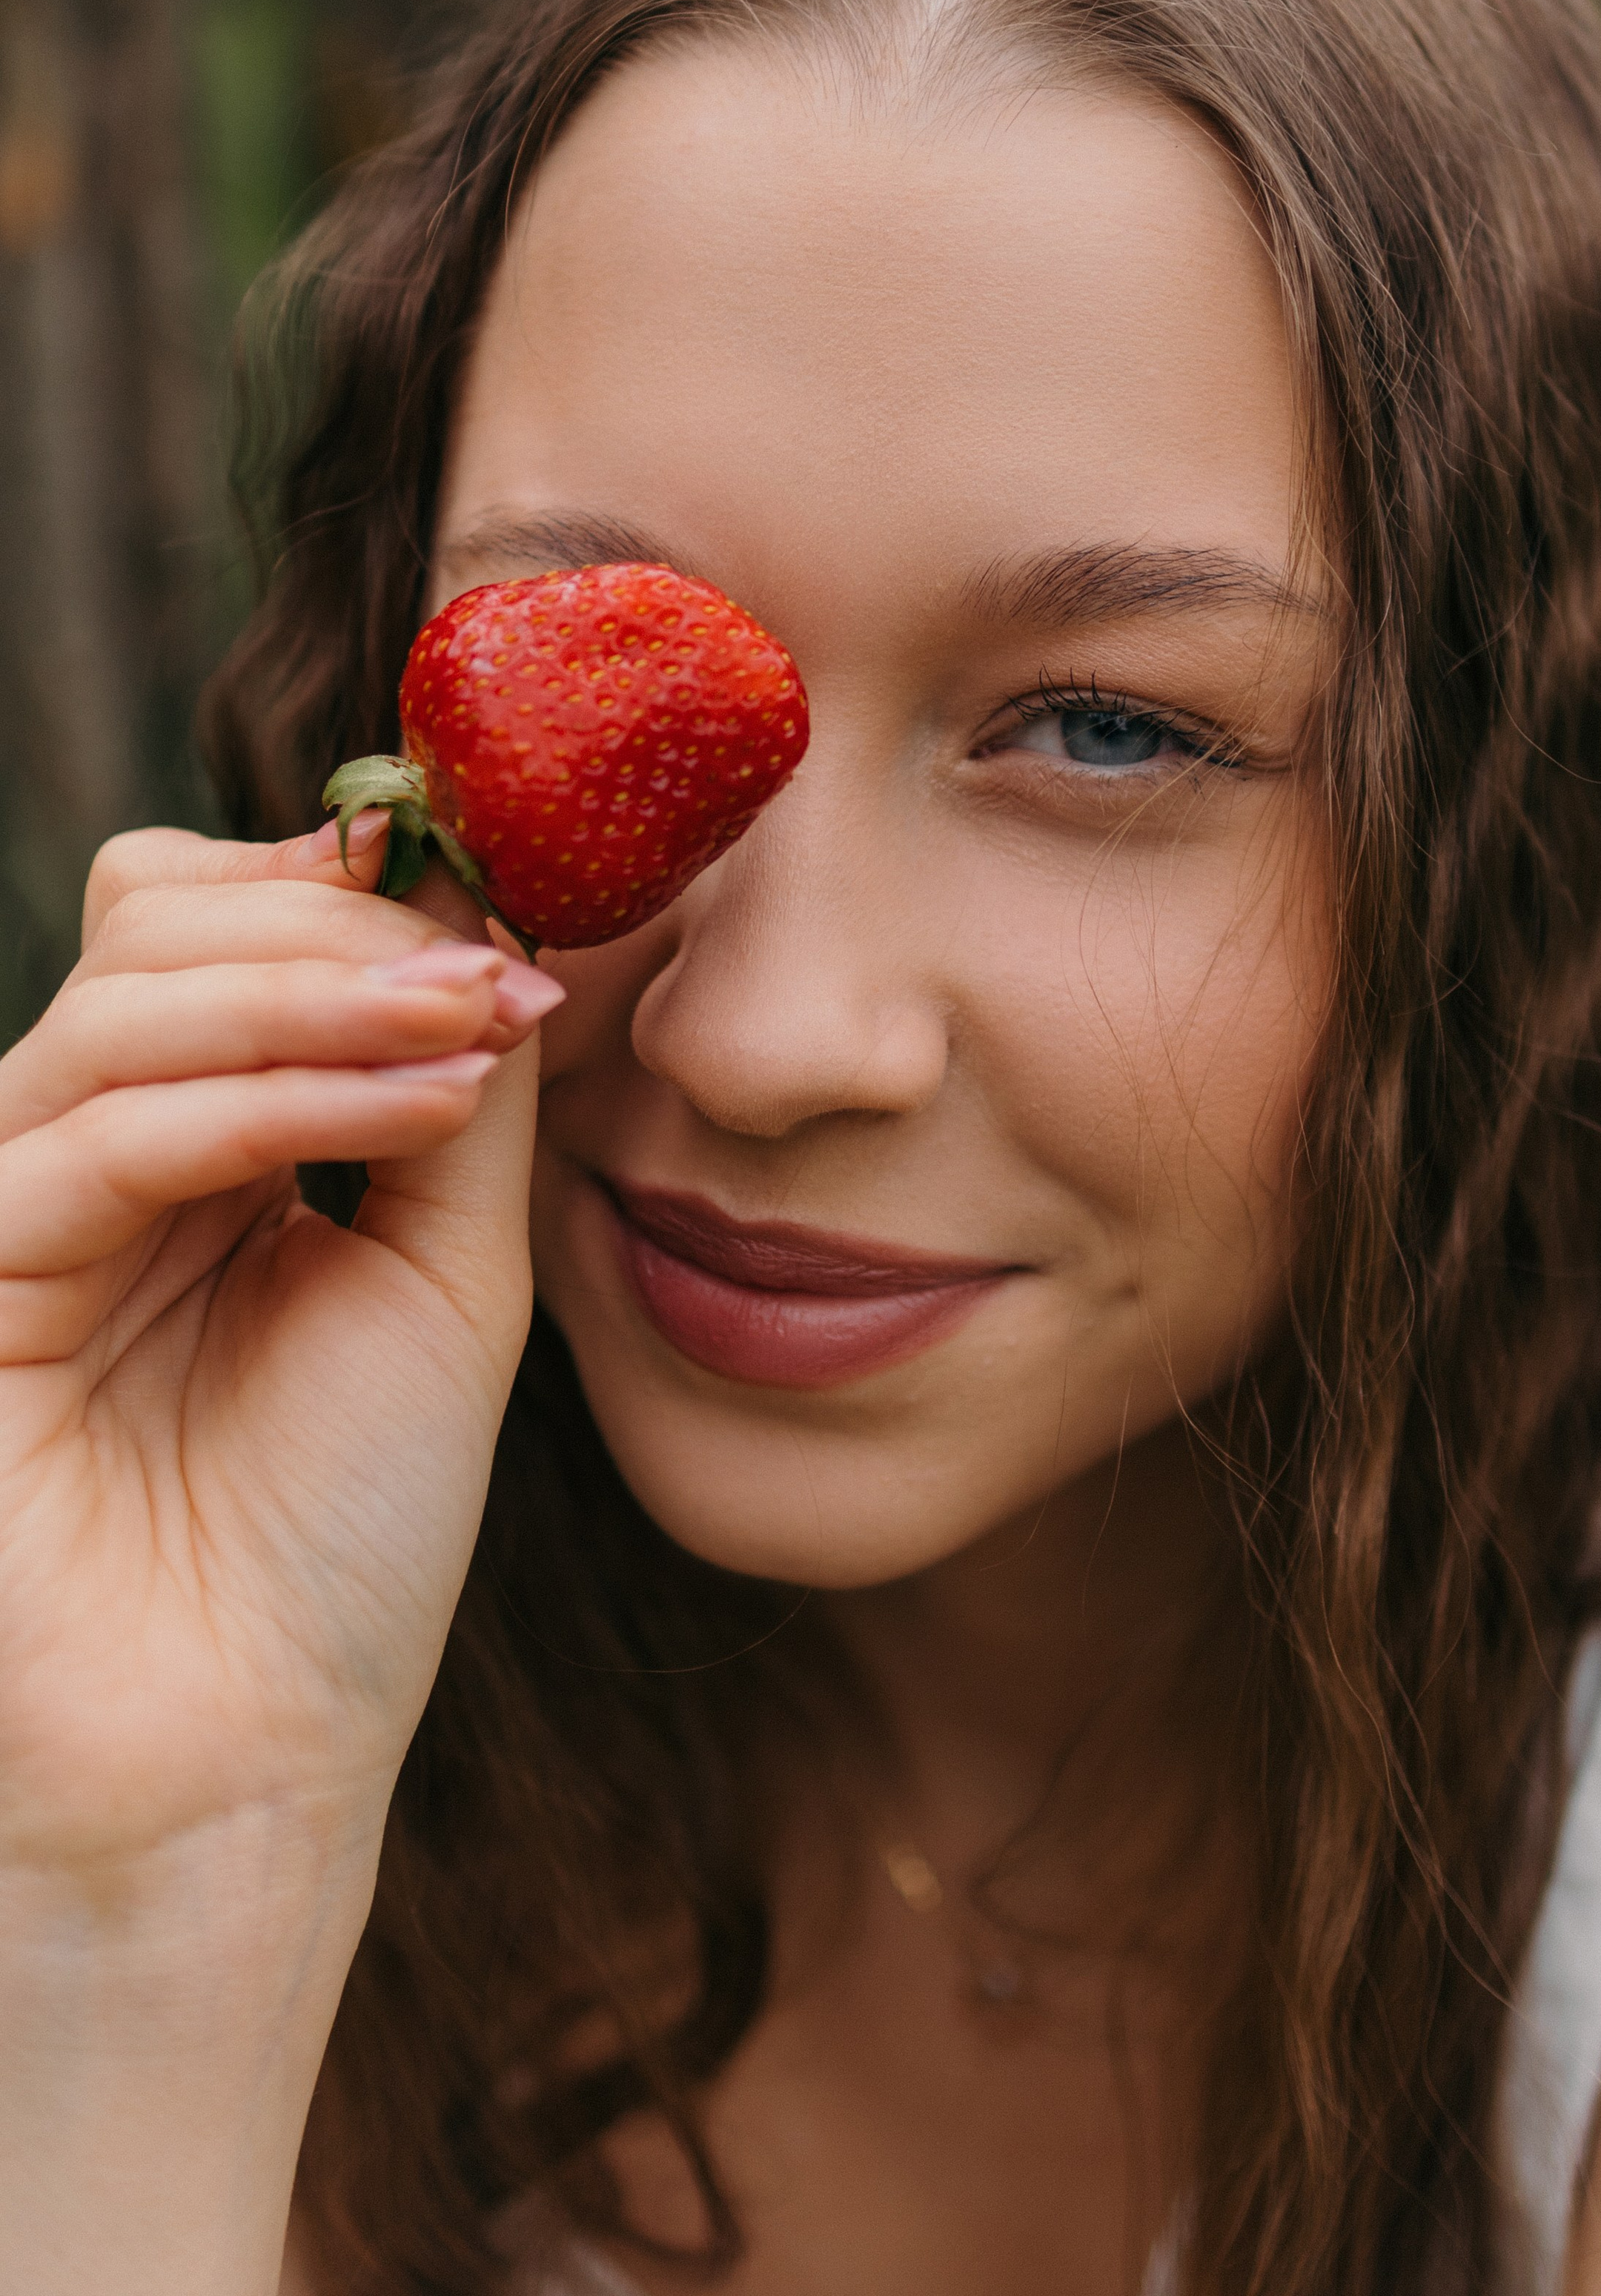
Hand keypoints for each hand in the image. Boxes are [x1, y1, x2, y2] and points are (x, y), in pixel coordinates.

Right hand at [0, 816, 556, 1886]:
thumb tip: (478, 897)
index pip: (219, 927)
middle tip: (499, 981)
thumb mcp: (446, 1270)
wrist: (247, 1756)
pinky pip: (105, 1136)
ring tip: (479, 1028)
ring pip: (132, 1002)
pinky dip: (271, 1099)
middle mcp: (92, 1157)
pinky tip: (417, 1105)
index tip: (503, 910)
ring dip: (329, 995)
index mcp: (196, 1145)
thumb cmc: (347, 1535)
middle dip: (345, 934)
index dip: (346, 893)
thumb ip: (448, 1084)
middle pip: (162, 928)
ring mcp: (17, 1212)